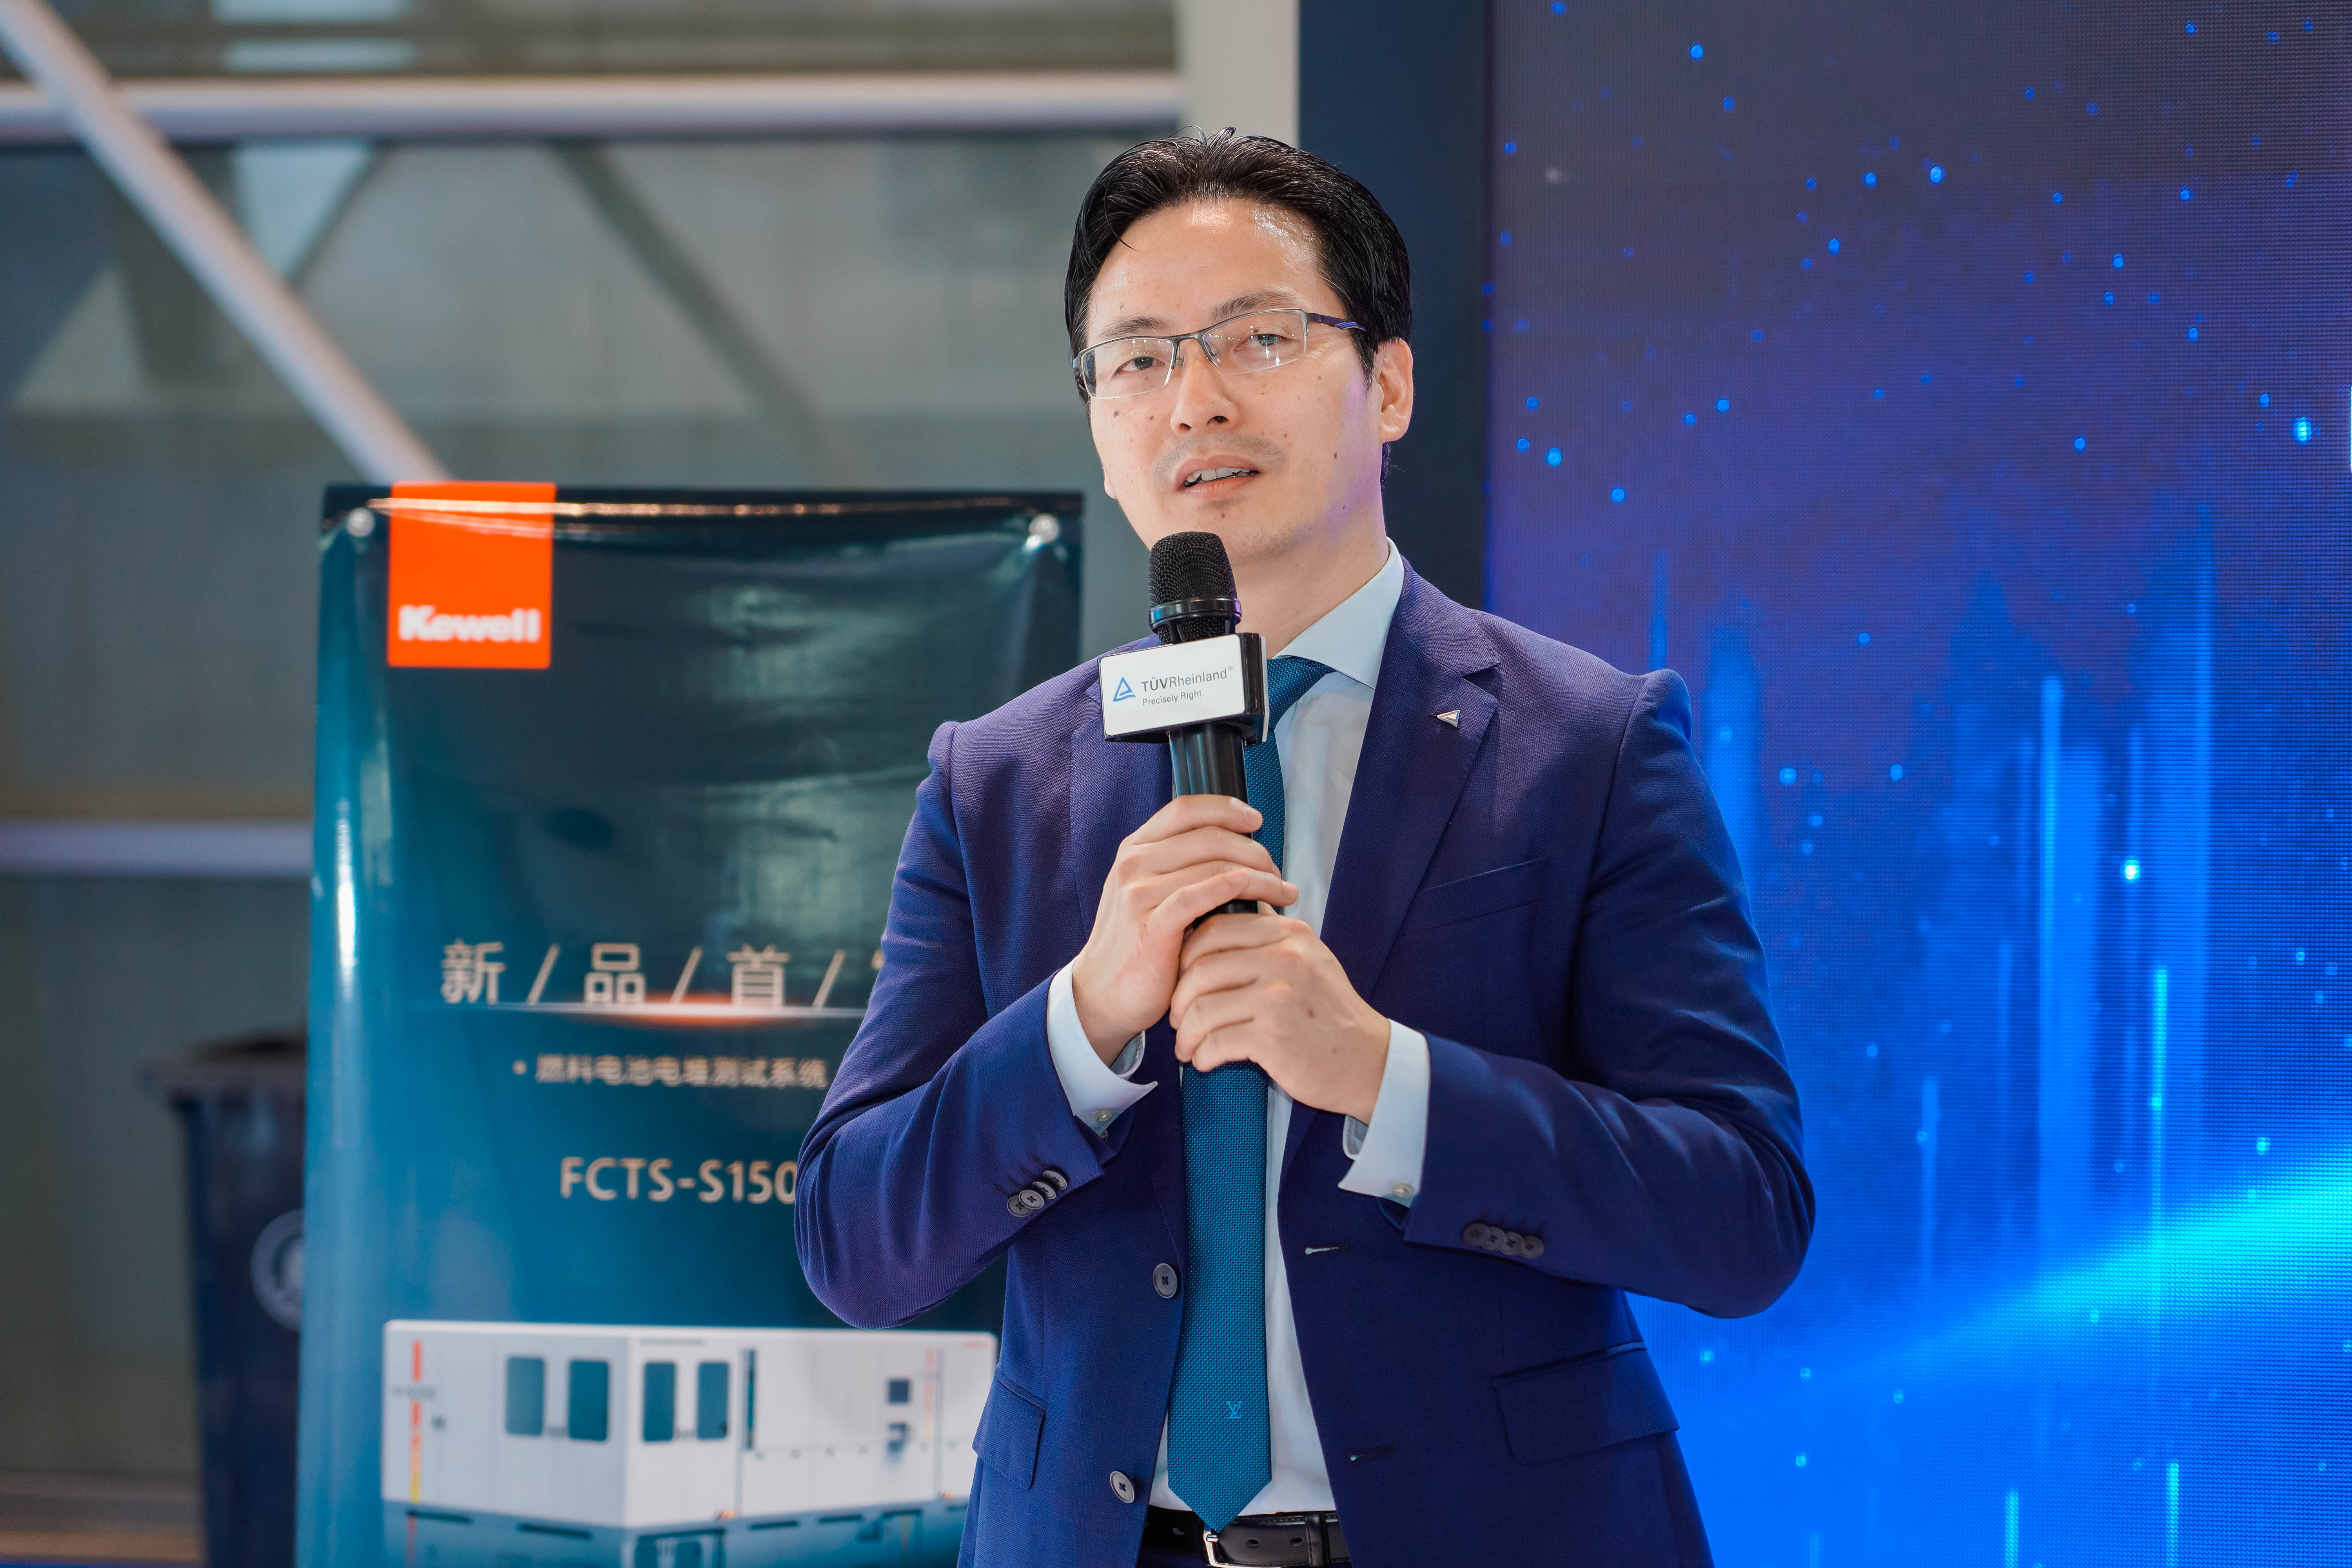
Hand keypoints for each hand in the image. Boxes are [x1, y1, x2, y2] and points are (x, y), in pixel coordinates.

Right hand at [1069, 795, 1299, 1062]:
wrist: (1102, 994)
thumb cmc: (1138, 944)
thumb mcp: (1150, 893)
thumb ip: (1180, 866)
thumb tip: (1238, 849)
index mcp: (1136, 849)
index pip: (1186, 809)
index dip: (1226, 808)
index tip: (1257, 820)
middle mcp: (1133, 863)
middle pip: (1208, 836)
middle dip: (1254, 850)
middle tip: (1278, 872)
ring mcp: (1138, 893)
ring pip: (1212, 865)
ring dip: (1259, 876)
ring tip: (1283, 892)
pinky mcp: (1149, 925)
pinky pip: (1197, 897)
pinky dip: (1229, 888)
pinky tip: (1252, 890)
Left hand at [1170, 913, 1388, 1121]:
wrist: (1367, 1061)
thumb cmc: (1329, 1013)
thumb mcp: (1308, 960)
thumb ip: (1269, 937)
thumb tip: (1220, 913)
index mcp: (1288, 935)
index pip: (1214, 930)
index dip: (1186, 956)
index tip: (1182, 980)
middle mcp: (1284, 959)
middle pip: (1200, 968)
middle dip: (1179, 998)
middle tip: (1178, 1018)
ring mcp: (1279, 997)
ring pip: (1202, 1007)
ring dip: (1186, 1033)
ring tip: (1187, 1046)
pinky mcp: (1273, 1036)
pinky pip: (1215, 1042)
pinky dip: (1202, 1054)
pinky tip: (1205, 1061)